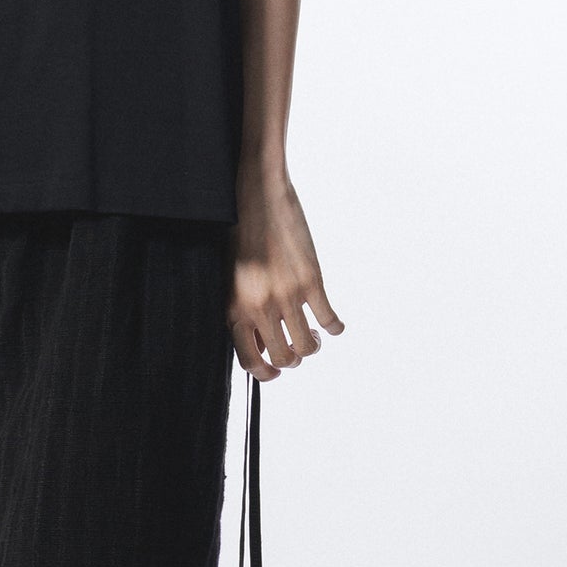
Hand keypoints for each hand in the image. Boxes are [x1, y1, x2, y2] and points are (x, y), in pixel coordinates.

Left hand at [227, 165, 343, 379]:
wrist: (256, 193)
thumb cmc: (239, 234)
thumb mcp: (231, 277)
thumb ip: (243, 311)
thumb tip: (263, 344)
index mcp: (234, 308)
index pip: (251, 362)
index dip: (267, 373)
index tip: (277, 369)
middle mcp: (260, 307)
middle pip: (285, 359)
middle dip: (293, 356)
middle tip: (297, 340)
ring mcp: (287, 295)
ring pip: (308, 346)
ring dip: (313, 342)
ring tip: (312, 329)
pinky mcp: (311, 280)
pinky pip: (330, 320)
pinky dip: (335, 326)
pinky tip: (333, 321)